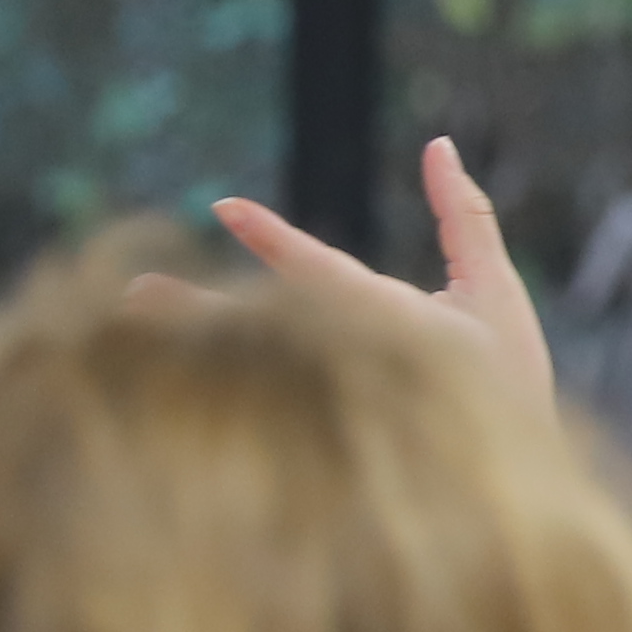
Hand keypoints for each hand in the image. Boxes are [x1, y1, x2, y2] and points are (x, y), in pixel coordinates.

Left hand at [151, 137, 554, 420]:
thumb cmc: (507, 383)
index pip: (325, 276)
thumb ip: (466, 218)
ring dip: (186, 344)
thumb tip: (438, 145)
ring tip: (124, 319)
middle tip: (134, 290)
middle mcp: (359, 366)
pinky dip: (212, 378)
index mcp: (402, 327)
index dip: (275, 241)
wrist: (506, 486)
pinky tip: (160, 365)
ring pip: (252, 368)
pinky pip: (260, 399)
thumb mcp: (496, 293)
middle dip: (197, 311)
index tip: (224, 207)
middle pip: (267, 330)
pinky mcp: (322, 432)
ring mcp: (336, 404)